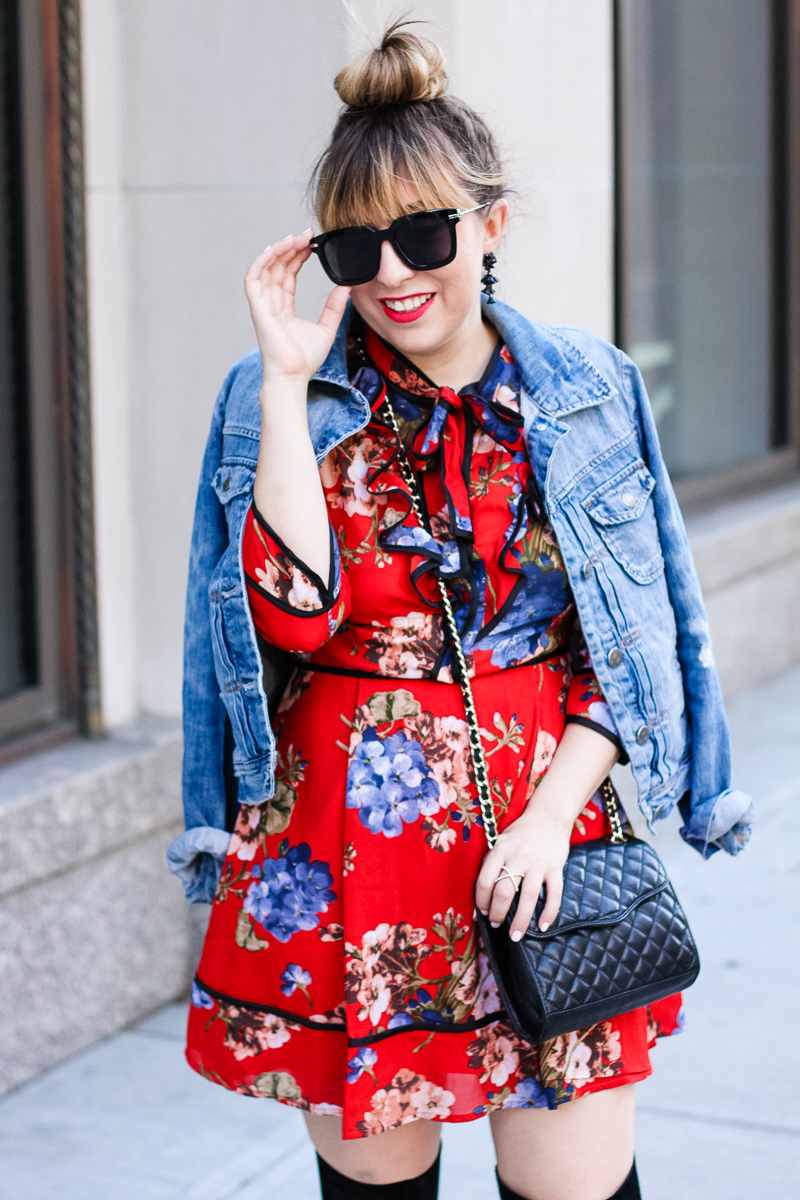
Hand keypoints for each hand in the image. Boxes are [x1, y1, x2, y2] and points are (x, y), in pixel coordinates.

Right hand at [244, 230, 350, 386]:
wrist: (294, 376)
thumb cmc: (306, 359)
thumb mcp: (327, 327)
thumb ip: (335, 307)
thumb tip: (346, 287)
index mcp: (284, 307)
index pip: (288, 274)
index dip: (298, 256)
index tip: (313, 243)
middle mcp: (271, 303)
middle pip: (277, 267)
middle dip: (290, 248)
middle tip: (307, 234)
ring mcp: (263, 305)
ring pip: (265, 268)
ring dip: (278, 250)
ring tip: (295, 238)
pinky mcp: (258, 309)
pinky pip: (253, 280)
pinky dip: (261, 262)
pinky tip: (274, 250)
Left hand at [475, 807, 571, 940]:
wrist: (548, 817)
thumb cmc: (520, 833)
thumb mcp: (500, 841)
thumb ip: (491, 861)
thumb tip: (481, 891)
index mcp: (500, 849)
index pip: (484, 880)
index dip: (481, 900)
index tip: (482, 912)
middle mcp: (518, 857)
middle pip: (503, 892)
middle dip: (497, 913)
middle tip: (496, 924)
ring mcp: (538, 863)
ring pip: (528, 897)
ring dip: (520, 920)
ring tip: (515, 935)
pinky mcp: (555, 868)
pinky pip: (554, 894)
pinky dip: (549, 912)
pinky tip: (543, 926)